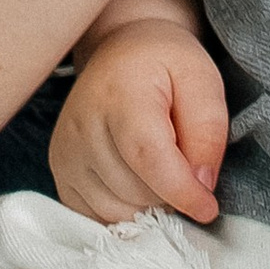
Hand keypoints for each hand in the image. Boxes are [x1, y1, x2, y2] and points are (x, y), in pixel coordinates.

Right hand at [52, 23, 228, 225]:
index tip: (208, 207)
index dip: (182, 191)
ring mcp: (65, 151)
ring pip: (118, 210)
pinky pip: (97, 216)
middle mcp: (82, 125)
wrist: (120, 53)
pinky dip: (126, 210)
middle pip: (136, 190)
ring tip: (160, 169)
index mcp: (119, 94)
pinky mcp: (60, 172)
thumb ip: (208, 129)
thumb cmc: (165, 64)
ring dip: (149, 204)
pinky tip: (138, 182)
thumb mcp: (202, 79)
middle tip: (183, 163)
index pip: (148, 157)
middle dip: (171, 193)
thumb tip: (201, 184)